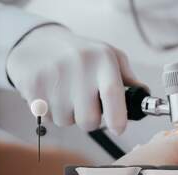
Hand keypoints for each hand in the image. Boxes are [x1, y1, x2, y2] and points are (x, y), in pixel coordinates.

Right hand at [7, 25, 145, 134]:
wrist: (39, 42)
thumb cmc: (81, 54)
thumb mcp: (109, 57)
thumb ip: (128, 78)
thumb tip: (144, 99)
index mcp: (102, 59)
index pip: (113, 95)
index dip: (117, 118)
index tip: (119, 129)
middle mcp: (79, 65)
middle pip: (89, 120)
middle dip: (90, 120)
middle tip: (86, 105)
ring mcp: (54, 75)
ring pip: (67, 122)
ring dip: (69, 115)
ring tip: (66, 95)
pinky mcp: (34, 85)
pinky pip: (48, 118)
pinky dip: (51, 113)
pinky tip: (52, 95)